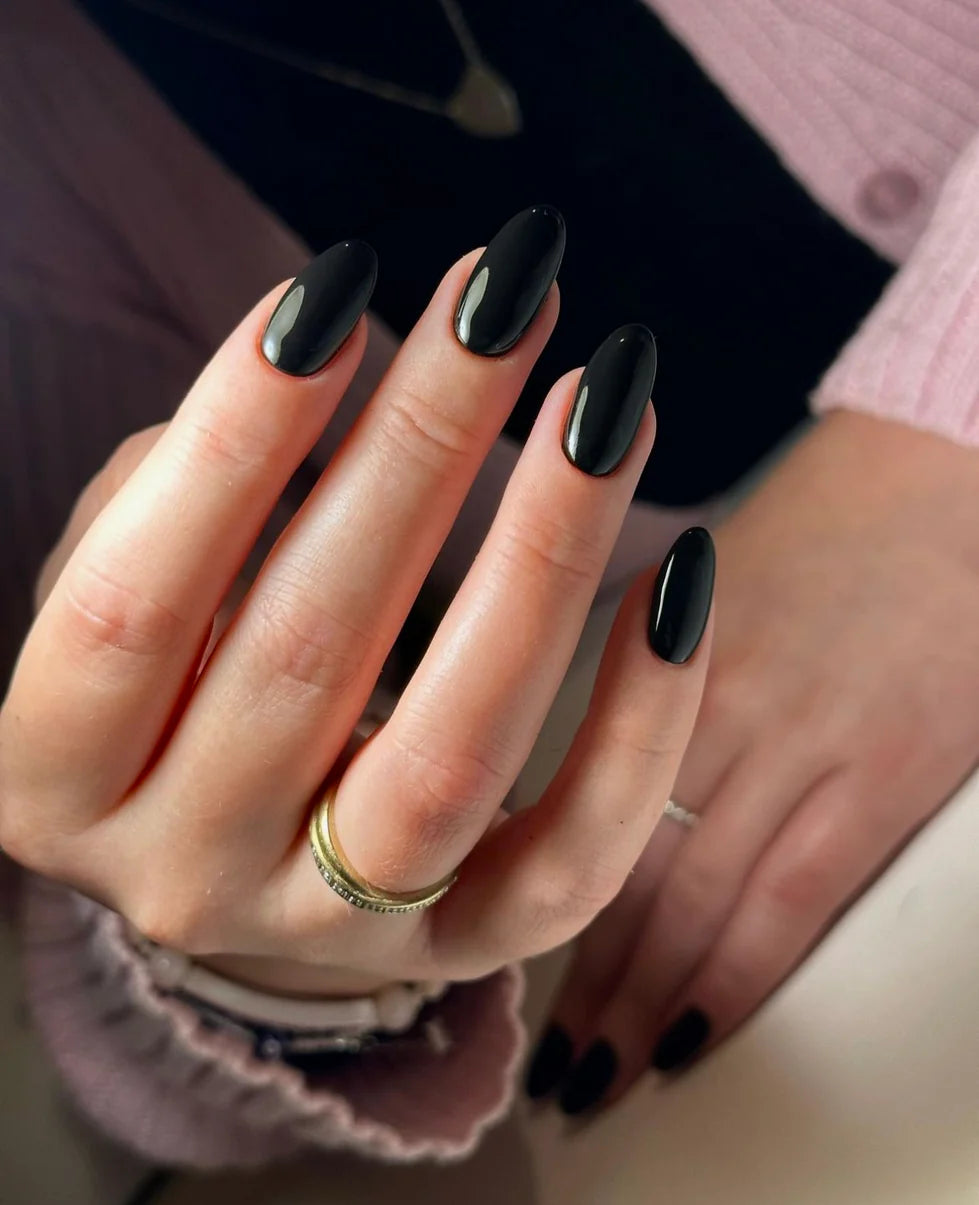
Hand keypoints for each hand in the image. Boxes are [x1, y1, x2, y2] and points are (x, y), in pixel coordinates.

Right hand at [0, 216, 712, 1001]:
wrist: (237, 858)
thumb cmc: (175, 690)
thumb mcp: (121, 600)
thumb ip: (169, 500)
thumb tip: (308, 375)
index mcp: (60, 781)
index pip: (131, 602)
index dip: (227, 441)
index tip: (335, 289)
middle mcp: (188, 872)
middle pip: (310, 653)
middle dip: (417, 446)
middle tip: (506, 294)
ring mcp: (331, 929)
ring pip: (453, 752)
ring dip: (540, 556)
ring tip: (606, 403)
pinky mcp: (460, 950)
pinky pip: (574, 860)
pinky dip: (644, 722)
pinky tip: (683, 578)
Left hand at [528, 409, 978, 1113]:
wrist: (950, 467)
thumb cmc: (833, 517)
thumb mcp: (706, 577)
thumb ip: (638, 664)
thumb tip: (584, 745)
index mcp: (652, 654)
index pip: (568, 799)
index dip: (528, 890)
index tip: (493, 953)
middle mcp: (702, 703)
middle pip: (617, 863)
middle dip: (577, 975)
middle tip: (545, 1058)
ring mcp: (792, 740)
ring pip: (690, 899)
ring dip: (639, 999)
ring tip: (602, 1076)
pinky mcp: (878, 769)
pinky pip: (791, 899)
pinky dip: (734, 979)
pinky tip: (692, 1037)